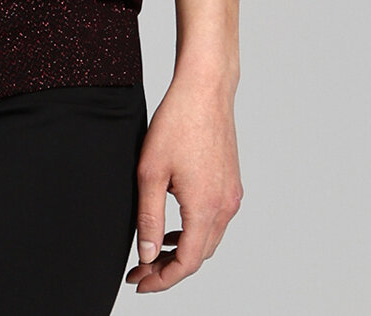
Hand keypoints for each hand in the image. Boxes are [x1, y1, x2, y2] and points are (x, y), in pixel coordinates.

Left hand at [124, 70, 243, 292]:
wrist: (205, 89)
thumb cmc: (177, 122)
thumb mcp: (151, 172)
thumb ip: (149, 218)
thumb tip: (147, 255)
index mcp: (205, 208)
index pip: (187, 263)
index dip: (162, 279)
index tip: (139, 281)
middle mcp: (225, 207)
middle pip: (199, 256)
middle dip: (169, 268)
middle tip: (140, 269)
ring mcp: (231, 195)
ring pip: (208, 239)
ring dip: (183, 250)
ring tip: (154, 250)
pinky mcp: (231, 184)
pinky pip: (214, 220)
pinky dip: (194, 231)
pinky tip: (175, 225)